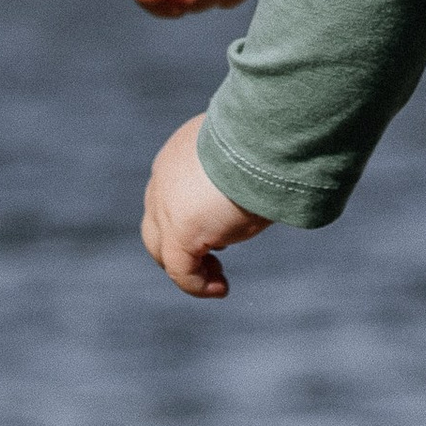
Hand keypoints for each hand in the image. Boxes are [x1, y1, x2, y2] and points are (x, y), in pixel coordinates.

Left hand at [141, 114, 270, 297]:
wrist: (263, 138)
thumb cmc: (267, 137)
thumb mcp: (248, 149)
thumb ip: (240, 166)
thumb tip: (263, 176)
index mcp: (179, 152)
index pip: (171, 190)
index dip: (190, 212)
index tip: (220, 227)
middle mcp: (164, 177)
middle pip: (158, 222)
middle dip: (181, 242)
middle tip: (215, 254)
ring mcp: (166, 206)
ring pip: (164, 248)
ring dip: (189, 265)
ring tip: (217, 277)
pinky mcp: (178, 232)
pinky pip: (181, 270)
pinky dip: (197, 284)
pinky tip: (221, 288)